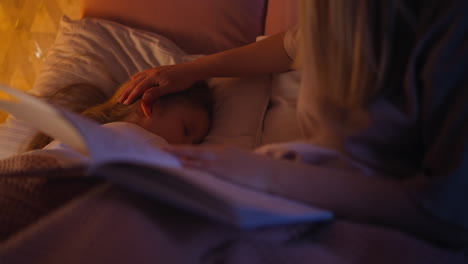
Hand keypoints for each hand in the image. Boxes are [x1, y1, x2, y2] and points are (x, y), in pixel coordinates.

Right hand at [119, 64, 198, 106]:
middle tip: (119, 101)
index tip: (124, 104)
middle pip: (136, 83)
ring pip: (138, 79)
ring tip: (124, 92)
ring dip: (130, 86)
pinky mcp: (158, 70)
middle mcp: (151, 73)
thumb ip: (155, 93)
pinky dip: (136, 78)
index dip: (131, 96)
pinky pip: (143, 74)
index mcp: (153, 77)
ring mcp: (155, 71)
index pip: (138, 88)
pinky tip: (134, 79)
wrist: (192, 70)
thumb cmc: (183, 80)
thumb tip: (143, 98)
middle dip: (127, 92)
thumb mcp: (169, 88)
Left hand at [164, 145, 280, 190]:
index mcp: (227, 151)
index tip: (176, 150)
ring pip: (197, 156)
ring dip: (180, 155)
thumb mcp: (244, 162)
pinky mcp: (225, 171)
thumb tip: (224, 168)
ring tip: (166, 154)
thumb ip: (232, 163)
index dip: (188, 150)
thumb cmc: (261, 170)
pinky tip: (181, 165)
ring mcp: (223, 161)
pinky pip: (204, 167)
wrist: (272, 173)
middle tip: (162, 148)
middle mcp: (223, 153)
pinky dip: (192, 165)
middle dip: (179, 149)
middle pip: (196, 150)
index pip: (203, 150)